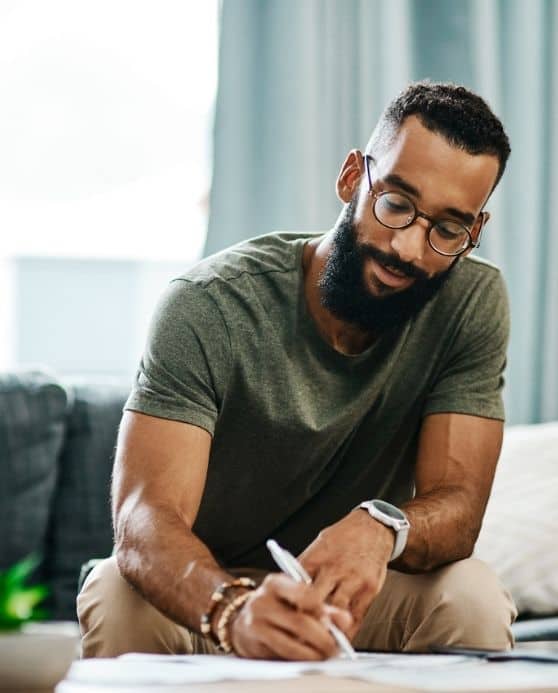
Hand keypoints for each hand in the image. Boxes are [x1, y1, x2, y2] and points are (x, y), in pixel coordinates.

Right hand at [229, 573, 351, 659]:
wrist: (243, 620)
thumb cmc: (276, 606)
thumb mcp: (296, 598)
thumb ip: (323, 608)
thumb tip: (345, 620)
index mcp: (275, 583)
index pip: (303, 594)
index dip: (322, 610)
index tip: (335, 622)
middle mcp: (262, 601)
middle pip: (300, 623)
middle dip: (323, 639)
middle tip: (335, 647)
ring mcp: (255, 624)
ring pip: (291, 645)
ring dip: (313, 655)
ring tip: (324, 656)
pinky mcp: (252, 646)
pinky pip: (281, 657)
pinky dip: (298, 661)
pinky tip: (307, 658)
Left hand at [298, 510, 393, 637]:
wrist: (373, 528)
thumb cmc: (342, 539)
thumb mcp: (319, 545)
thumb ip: (306, 567)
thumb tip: (289, 591)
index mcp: (316, 557)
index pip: (296, 585)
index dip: (288, 603)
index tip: (282, 619)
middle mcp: (334, 568)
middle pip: (313, 600)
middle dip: (305, 618)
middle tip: (298, 635)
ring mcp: (353, 579)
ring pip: (336, 612)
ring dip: (327, 628)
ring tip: (318, 642)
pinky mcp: (370, 589)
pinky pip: (357, 617)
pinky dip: (347, 631)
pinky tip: (340, 638)